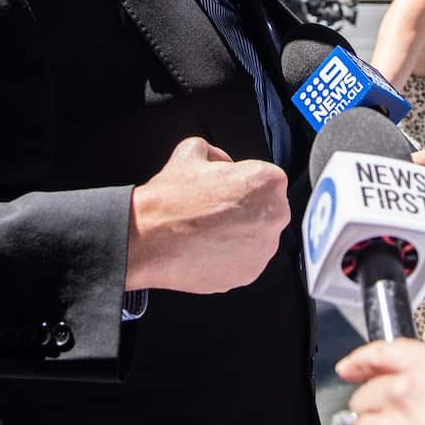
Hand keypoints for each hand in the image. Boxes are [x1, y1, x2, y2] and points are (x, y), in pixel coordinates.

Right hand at [126, 137, 289, 292]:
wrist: (148, 239)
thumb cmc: (171, 198)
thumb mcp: (192, 151)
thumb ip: (217, 152)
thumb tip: (224, 164)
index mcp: (268, 181)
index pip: (266, 180)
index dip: (242, 182)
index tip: (224, 189)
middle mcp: (276, 216)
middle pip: (268, 209)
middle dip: (246, 209)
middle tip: (215, 211)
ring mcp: (264, 249)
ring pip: (258, 236)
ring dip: (240, 233)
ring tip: (209, 231)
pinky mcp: (250, 273)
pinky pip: (246, 260)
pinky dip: (231, 256)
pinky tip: (207, 248)